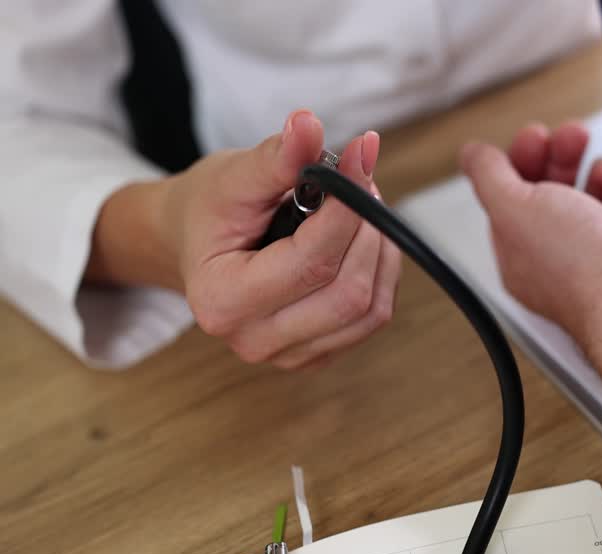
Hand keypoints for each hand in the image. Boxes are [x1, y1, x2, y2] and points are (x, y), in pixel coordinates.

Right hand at [164, 109, 400, 368]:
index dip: (347, 209)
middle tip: (362, 184)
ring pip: (370, 310)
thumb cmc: (210, 211)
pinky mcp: (317, 354)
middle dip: (368, 231)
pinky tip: (363, 242)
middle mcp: (253, 339)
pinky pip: (373, 319)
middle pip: (348, 293)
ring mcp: (289, 355)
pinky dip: (381, 274)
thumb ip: (276, 156)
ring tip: (361, 209)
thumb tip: (309, 124)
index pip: (311, 262)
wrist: (194, 244)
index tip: (362, 160)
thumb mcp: (234, 176)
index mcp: (222, 300)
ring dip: (380, 252)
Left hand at [459, 122, 601, 341]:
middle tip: (574, 136)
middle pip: (556, 188)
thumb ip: (489, 176)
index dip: (522, 161)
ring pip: (599, 192)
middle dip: (565, 155)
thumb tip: (473, 155)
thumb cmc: (580, 267)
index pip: (513, 196)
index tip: (535, 137)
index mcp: (522, 251)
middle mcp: (562, 254)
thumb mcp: (515, 209)